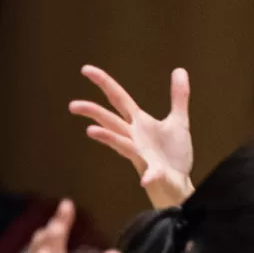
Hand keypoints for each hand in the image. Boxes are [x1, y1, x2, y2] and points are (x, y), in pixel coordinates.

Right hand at [69, 65, 195, 208]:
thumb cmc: (173, 154)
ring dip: (107, 137)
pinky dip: (149, 176)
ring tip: (91, 131)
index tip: (86, 69)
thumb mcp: (179, 121)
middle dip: (93, 113)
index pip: (118, 99)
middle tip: (73, 105)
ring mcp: (142, 156)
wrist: (178, 183)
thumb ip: (178, 98)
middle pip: (111, 121)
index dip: (104, 83)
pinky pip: (150, 174)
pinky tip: (146, 180)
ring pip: (121, 144)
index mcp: (140, 123)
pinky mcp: (154, 173)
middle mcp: (135, 138)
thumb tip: (180, 70)